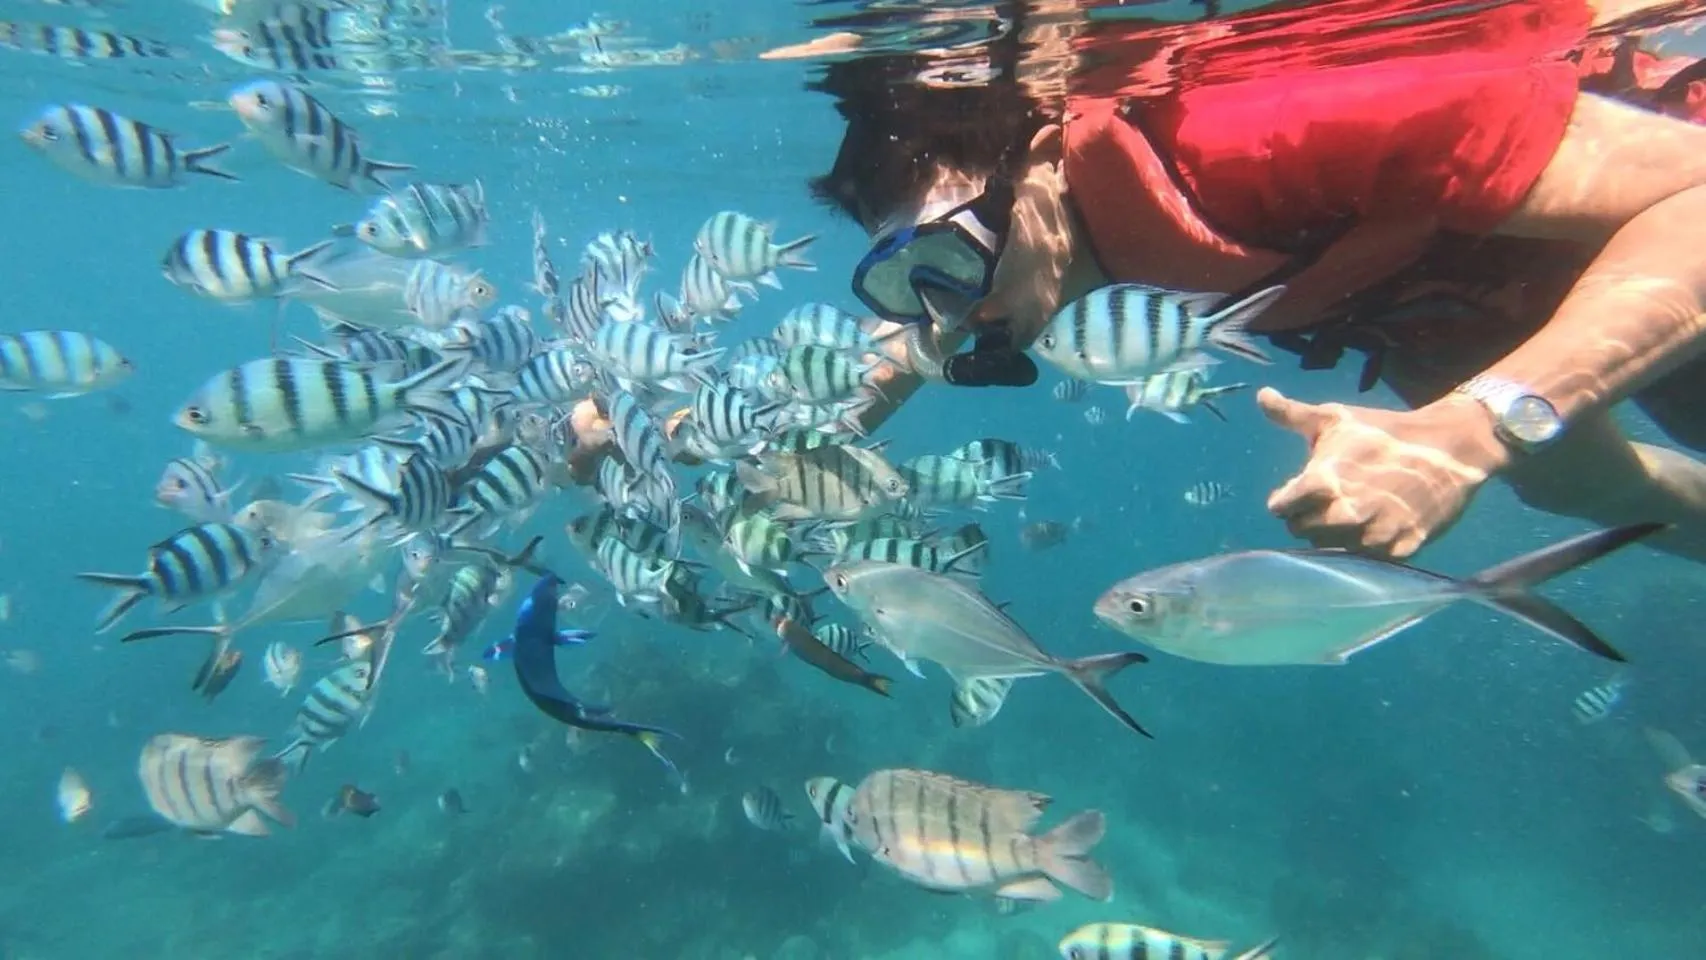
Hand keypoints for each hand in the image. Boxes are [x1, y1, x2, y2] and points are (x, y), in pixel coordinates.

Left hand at [1258, 387, 1511, 558]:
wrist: (1451, 446)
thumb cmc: (1384, 430)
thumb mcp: (1336, 417)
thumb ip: (1292, 414)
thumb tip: (1261, 395)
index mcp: (1323, 482)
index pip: (1280, 509)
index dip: (1286, 500)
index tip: (1300, 492)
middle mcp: (1345, 513)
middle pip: (1302, 532)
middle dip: (1307, 518)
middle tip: (1327, 502)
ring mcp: (1374, 535)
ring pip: (1332, 549)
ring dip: (1335, 535)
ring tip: (1351, 512)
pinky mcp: (1400, 549)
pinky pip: (1367, 561)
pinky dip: (1366, 547)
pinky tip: (1374, 526)